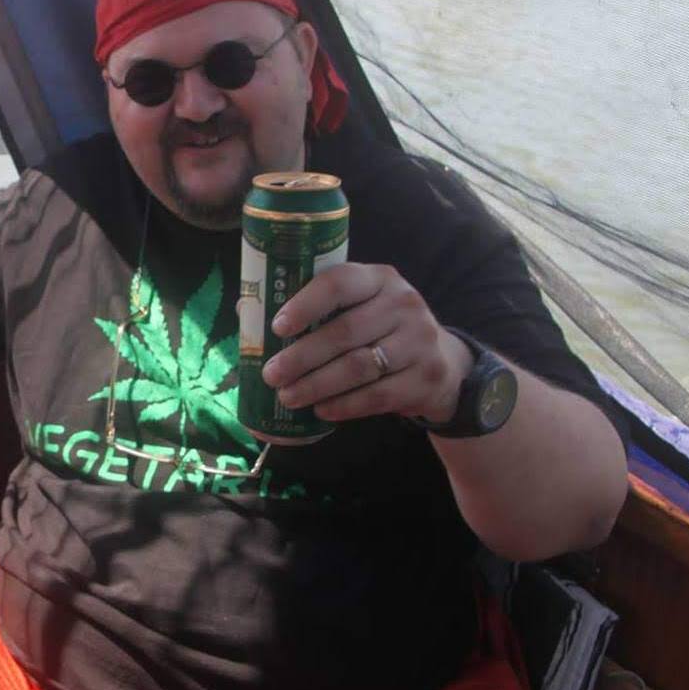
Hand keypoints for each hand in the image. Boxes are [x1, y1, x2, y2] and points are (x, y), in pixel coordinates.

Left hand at [260, 262, 472, 423]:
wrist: (442, 363)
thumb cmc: (380, 332)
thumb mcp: (359, 308)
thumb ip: (315, 308)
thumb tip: (246, 310)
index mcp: (379, 278)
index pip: (339, 282)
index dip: (306, 304)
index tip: (277, 327)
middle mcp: (404, 303)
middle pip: (344, 332)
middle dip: (302, 357)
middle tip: (271, 374)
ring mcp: (420, 341)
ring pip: (359, 367)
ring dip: (317, 385)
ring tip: (288, 397)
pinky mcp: (426, 377)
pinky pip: (378, 395)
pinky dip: (345, 406)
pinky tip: (321, 411)